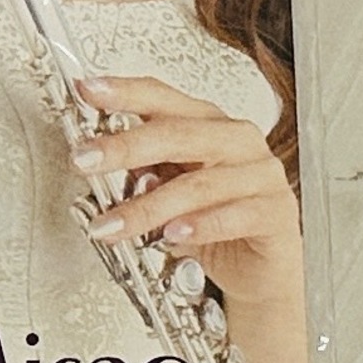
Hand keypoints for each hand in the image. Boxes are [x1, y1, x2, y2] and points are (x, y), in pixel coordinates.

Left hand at [74, 75, 301, 307]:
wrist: (262, 271)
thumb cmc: (216, 225)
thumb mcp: (170, 193)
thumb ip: (142, 173)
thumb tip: (99, 161)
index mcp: (207, 124)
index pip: (163, 98)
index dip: (125, 92)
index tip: (88, 91)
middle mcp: (236, 140)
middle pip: (177, 133)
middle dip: (125, 147)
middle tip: (85, 160)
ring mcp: (260, 174)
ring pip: (199, 183)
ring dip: (148, 207)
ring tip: (114, 225)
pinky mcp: (277, 212)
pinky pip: (235, 215)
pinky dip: (200, 226)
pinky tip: (172, 235)